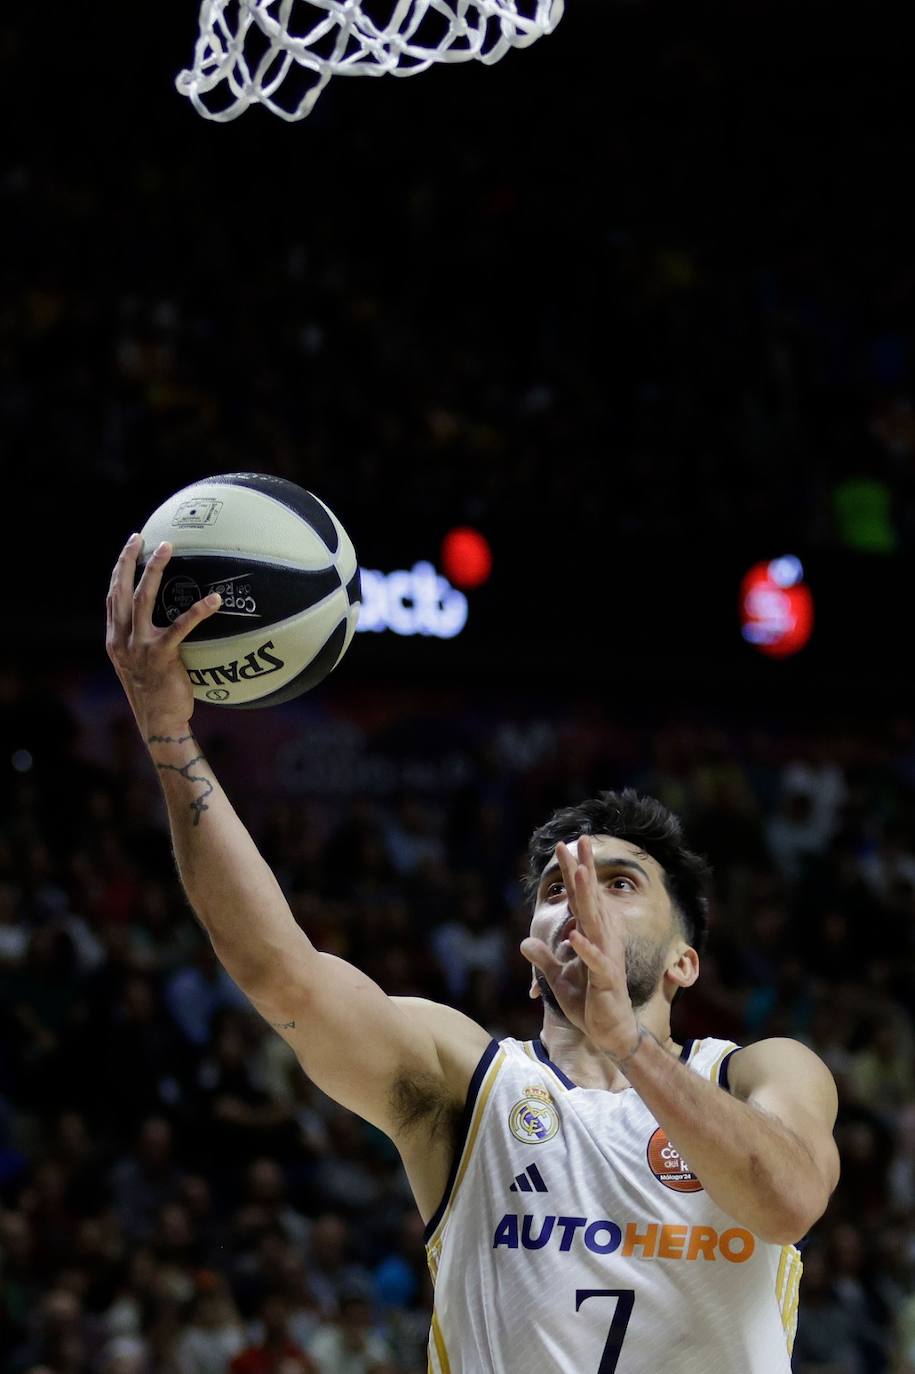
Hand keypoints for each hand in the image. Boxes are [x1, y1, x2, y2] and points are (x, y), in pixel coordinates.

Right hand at [106, 534, 220, 737]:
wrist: (158, 722)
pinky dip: (197, 612)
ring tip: (167, 548)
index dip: (118, 571)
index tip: (129, 548)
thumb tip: (159, 619)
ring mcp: (138, 647)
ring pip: (142, 599)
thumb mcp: (139, 663)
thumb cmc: (155, 692)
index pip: (112, 597)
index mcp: (115, 639)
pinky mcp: (160, 656)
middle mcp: (121, 639)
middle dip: (127, 561)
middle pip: (119, 591)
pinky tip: (214, 601)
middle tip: (140, 538)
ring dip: (153, 570)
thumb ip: (142, 640)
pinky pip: (180, 627)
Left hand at [521, 836, 638, 1056]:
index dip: (572, 872)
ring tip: (580, 872)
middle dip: (584, 870)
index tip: (565, 846)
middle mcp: (601, 940)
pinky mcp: (606, 979)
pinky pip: (595, 961)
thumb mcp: (558, 979)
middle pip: (590, 899)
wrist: (610, 1032)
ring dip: (587, 897)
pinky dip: (584, 949)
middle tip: (580, 840)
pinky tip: (574, 935)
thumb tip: (524, 942)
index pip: (580, 899)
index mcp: (590, 936)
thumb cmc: (589, 1002)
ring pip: (595, 922)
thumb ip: (543, 958)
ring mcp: (605, 958)